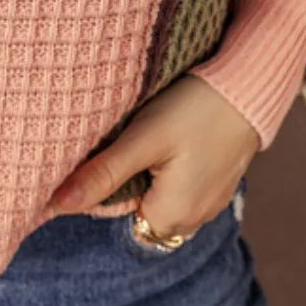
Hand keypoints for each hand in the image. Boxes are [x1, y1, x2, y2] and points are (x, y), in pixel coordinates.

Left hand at [44, 74, 260, 241]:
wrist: (251, 86)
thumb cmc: (194, 110)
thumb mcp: (141, 141)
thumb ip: (101, 175)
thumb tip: (54, 205)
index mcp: (171, 216)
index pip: (115, 214)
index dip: (102, 186)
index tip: (102, 153)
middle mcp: (194, 219)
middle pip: (140, 209)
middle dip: (128, 181)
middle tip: (127, 141)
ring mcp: (212, 202)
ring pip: (162, 197)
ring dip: (151, 175)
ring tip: (151, 139)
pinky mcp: (221, 182)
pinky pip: (185, 186)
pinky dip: (174, 169)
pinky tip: (175, 140)